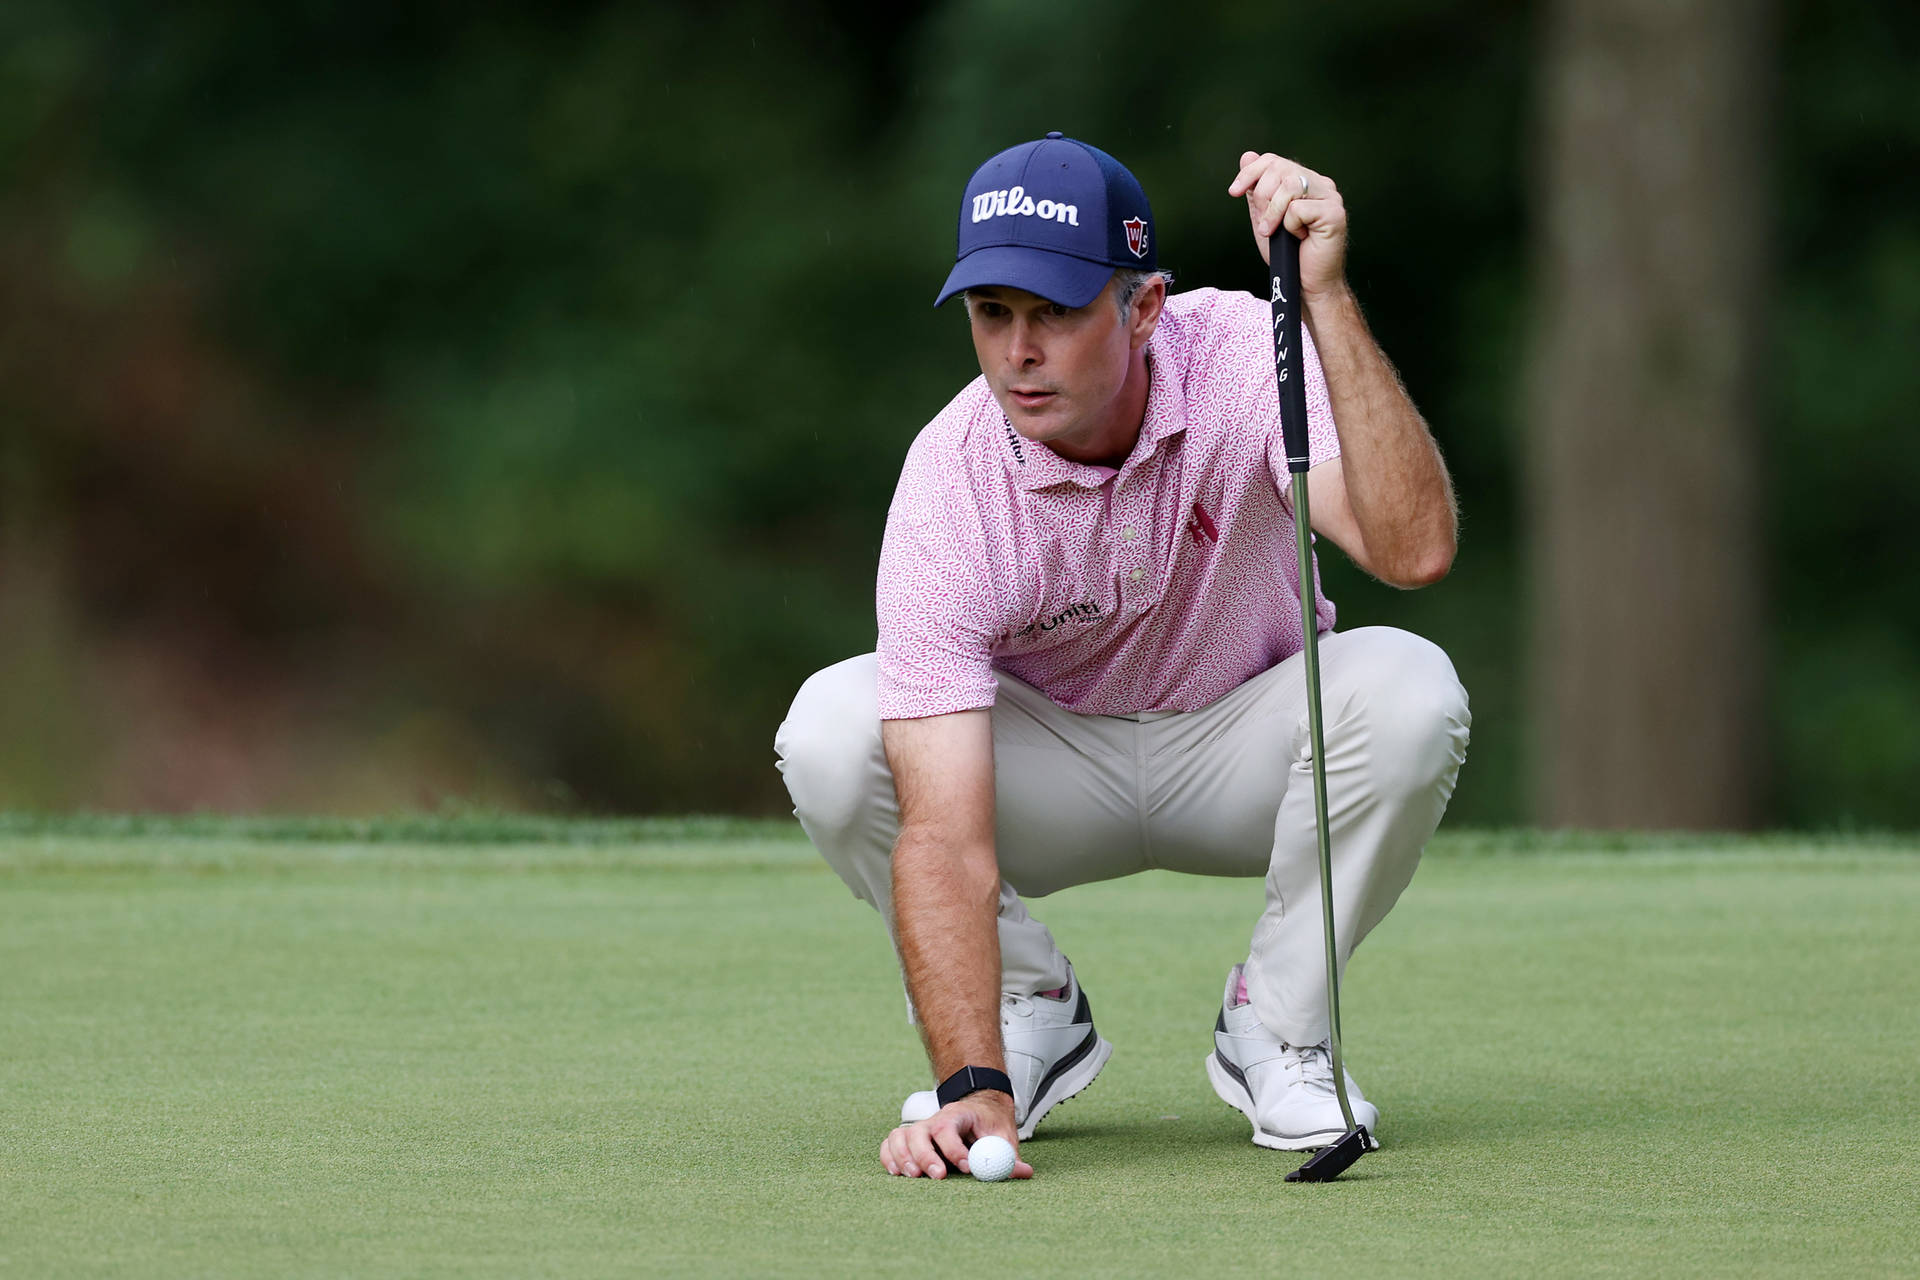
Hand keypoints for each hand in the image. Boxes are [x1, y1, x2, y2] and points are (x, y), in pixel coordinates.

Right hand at [878, 1090, 1032, 1179]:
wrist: (977, 1108)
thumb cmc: (988, 1123)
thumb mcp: (1002, 1134)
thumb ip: (1008, 1153)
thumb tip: (1023, 1172)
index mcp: (957, 1114)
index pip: (948, 1127)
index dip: (954, 1148)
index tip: (966, 1167)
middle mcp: (933, 1120)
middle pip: (919, 1133)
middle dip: (926, 1156)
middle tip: (937, 1176)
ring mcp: (919, 1130)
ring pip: (900, 1137)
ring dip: (903, 1157)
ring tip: (914, 1177)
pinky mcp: (908, 1141)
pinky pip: (890, 1144)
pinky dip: (889, 1157)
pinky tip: (896, 1173)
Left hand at [1228, 151, 1348, 297]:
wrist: (1306, 283)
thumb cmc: (1288, 254)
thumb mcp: (1264, 218)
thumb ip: (1256, 190)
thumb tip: (1248, 156)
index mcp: (1305, 181)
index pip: (1274, 160)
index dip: (1250, 173)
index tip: (1234, 192)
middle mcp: (1320, 184)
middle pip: (1280, 168)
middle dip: (1262, 197)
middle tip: (1265, 225)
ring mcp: (1330, 197)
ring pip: (1289, 185)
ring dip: (1273, 213)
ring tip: (1275, 233)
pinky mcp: (1334, 213)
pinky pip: (1298, 209)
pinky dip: (1290, 227)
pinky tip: (1300, 238)